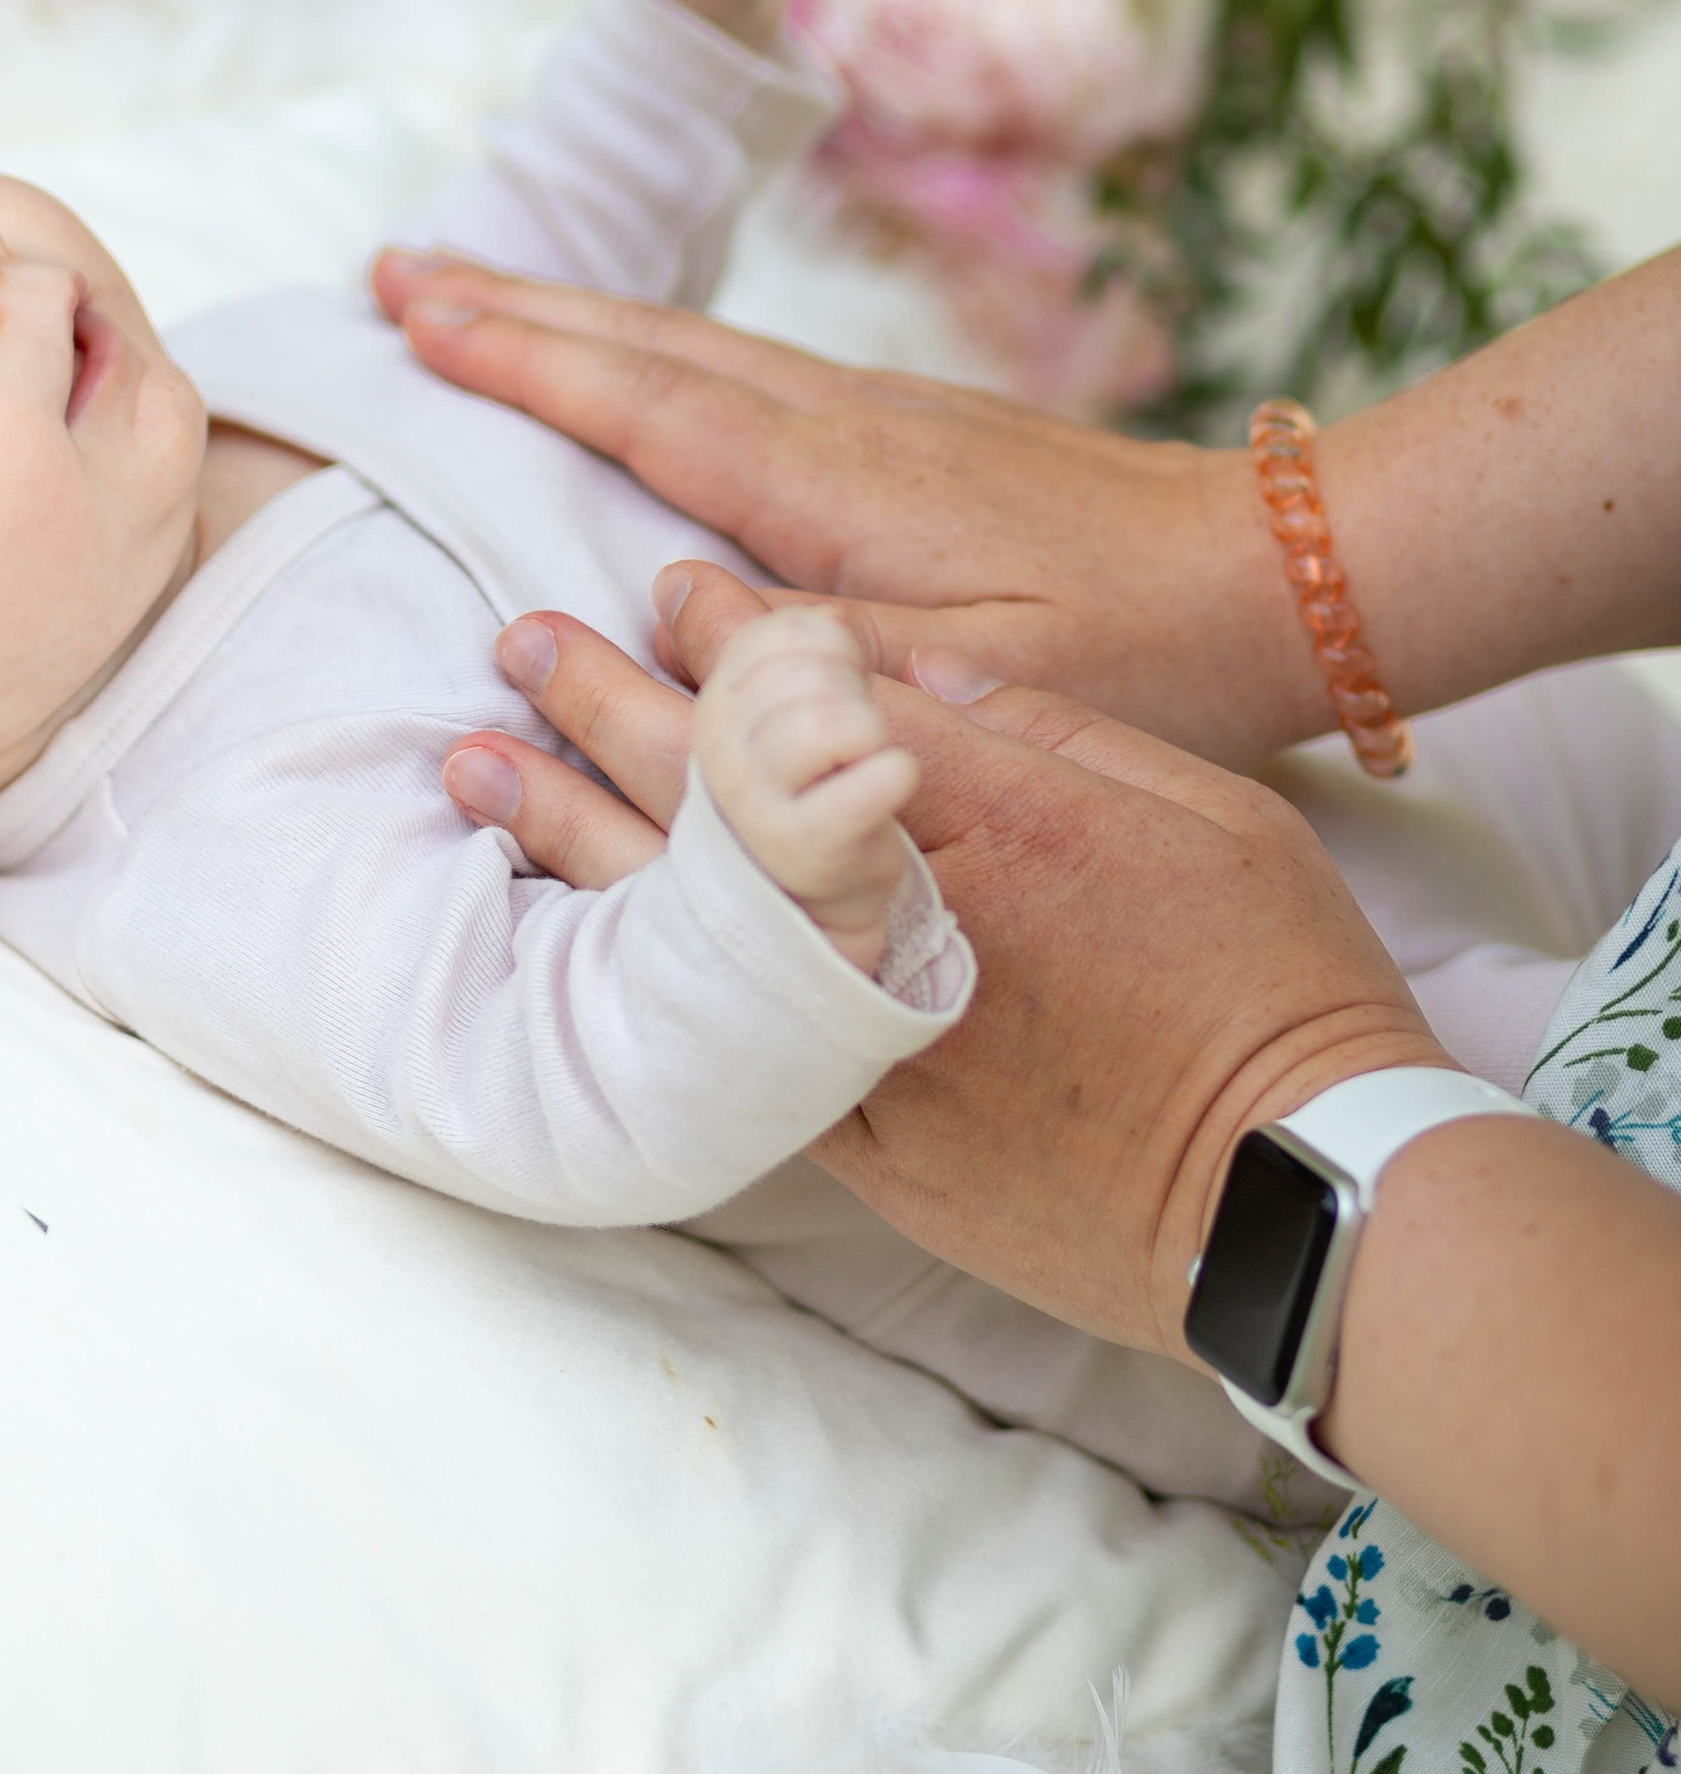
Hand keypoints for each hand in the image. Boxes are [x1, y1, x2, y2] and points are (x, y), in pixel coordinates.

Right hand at [379, 263, 1320, 767]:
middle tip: (390, 274)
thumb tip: (662, 616)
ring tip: (475, 297)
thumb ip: (810, 655)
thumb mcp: (969, 683)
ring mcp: (880, 413)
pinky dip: (655, 351)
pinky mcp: (917, 428)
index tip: (413, 322)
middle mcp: (842, 420)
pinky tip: (639, 366)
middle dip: (512, 307)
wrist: (1276, 570)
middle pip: (646, 344)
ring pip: (694, 345)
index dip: (519, 363)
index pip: (639, 404)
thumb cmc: (1130, 649)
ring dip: (574, 318)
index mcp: (831, 477)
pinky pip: (744, 370)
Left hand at [451, 562, 1437, 1357]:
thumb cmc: (1278, 986)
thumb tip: (920, 666)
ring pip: (683, 915)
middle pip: (720, 790)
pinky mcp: (856, 1140)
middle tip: (518, 639)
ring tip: (473, 765)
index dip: (731, 632)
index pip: (825, 698)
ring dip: (568, 830)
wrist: (1299, 1193)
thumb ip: (1047, 728)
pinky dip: (621, 979)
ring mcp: (866, 1037)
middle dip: (607, 703)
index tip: (665, 579)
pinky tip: (551, 937)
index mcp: (995, 821)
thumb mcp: (1198, 806)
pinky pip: (710, 1046)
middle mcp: (904, 919)